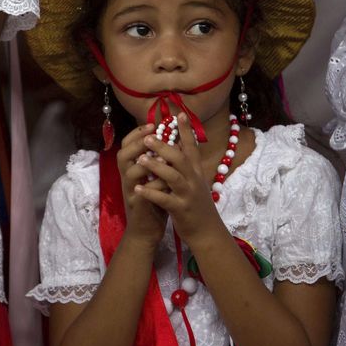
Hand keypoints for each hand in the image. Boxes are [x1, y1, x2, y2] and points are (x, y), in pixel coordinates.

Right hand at [116, 124, 169, 249]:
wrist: (147, 231)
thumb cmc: (153, 201)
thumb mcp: (155, 178)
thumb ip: (158, 161)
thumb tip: (172, 139)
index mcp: (132, 170)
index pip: (127, 146)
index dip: (137, 133)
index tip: (153, 124)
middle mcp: (127, 179)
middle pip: (122, 155)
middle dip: (137, 142)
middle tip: (153, 133)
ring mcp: (131, 193)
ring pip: (130, 173)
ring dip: (147, 163)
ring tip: (164, 156)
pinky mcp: (138, 207)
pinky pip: (143, 193)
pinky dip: (156, 185)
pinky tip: (168, 180)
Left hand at [135, 114, 226, 247]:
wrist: (207, 232)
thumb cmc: (197, 205)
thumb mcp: (196, 183)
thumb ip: (188, 166)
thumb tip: (178, 147)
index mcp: (197, 172)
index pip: (192, 147)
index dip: (186, 131)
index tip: (179, 114)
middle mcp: (194, 180)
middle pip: (180, 158)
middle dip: (163, 146)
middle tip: (147, 138)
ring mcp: (188, 194)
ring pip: (172, 176)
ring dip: (156, 167)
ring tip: (140, 160)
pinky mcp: (181, 209)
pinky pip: (164, 199)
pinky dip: (151, 193)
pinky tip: (137, 189)